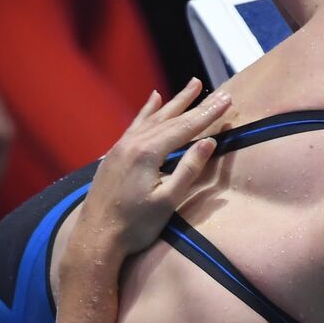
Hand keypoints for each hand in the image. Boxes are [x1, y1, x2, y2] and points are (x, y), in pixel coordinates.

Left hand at [73, 79, 231, 258]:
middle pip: (171, 118)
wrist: (96, 237)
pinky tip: (153, 99)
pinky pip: (135, 124)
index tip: (227, 100)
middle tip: (217, 91)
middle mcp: (133, 142)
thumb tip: (209, 143)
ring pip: (153, 118)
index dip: (208, 114)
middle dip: (196, 104)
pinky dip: (147, 111)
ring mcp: (121, 146)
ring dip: (174, 102)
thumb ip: (189, 170)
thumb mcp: (167, 201)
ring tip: (191, 85)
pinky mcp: (115, 154)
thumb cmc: (134, 225)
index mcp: (148, 152)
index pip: (185, 127)